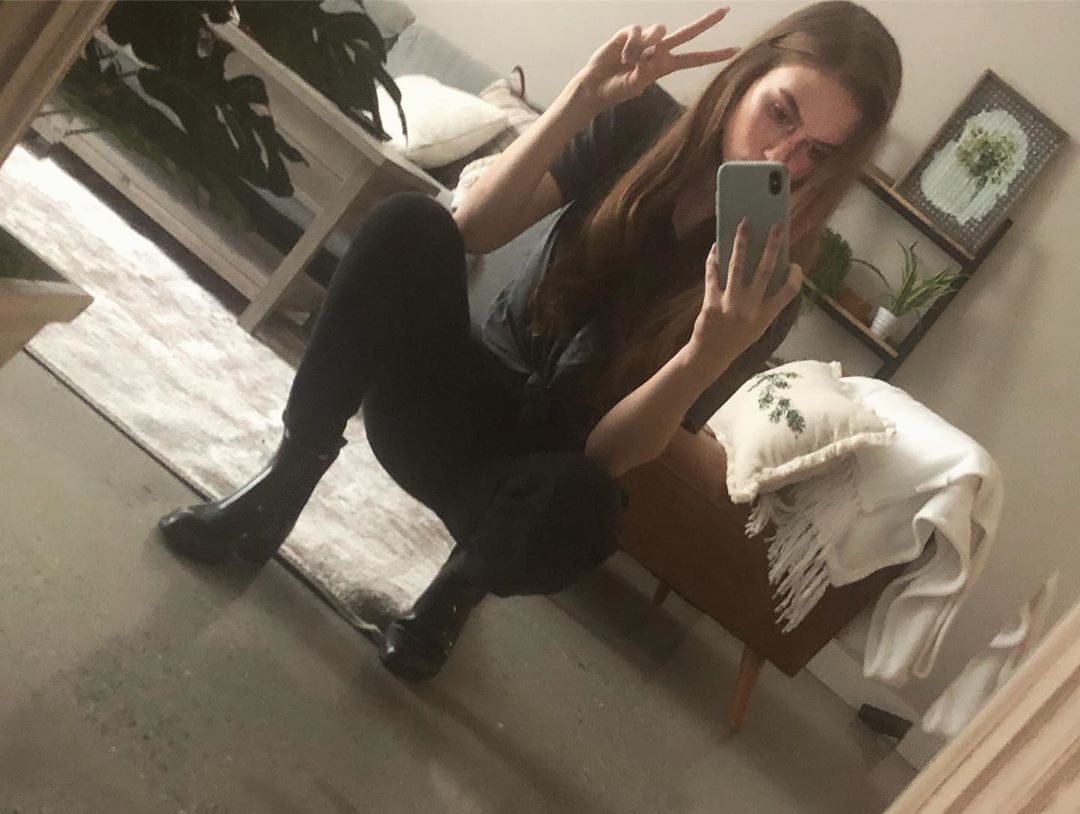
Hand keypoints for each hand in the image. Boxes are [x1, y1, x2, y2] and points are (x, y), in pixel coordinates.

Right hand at [572, 7, 740, 111]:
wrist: (596, 86)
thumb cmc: (618, 89)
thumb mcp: (637, 85)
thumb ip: (649, 67)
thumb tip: (654, 48)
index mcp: (665, 65)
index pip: (694, 59)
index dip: (714, 55)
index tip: (735, 51)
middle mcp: (658, 50)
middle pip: (687, 33)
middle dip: (706, 22)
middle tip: (726, 10)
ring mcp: (645, 40)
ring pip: (659, 30)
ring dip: (645, 46)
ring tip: (629, 63)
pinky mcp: (629, 34)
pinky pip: (637, 31)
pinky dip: (630, 45)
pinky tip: (621, 57)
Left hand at [689, 218, 803, 371]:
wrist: (710, 355)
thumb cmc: (737, 339)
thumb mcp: (759, 326)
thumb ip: (765, 303)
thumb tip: (767, 268)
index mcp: (766, 315)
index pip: (789, 291)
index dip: (795, 276)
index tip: (794, 265)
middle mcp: (751, 308)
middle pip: (764, 270)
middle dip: (772, 246)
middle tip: (776, 226)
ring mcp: (730, 304)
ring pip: (737, 266)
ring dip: (741, 243)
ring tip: (744, 224)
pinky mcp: (711, 302)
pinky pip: (713, 274)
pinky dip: (714, 259)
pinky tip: (715, 246)